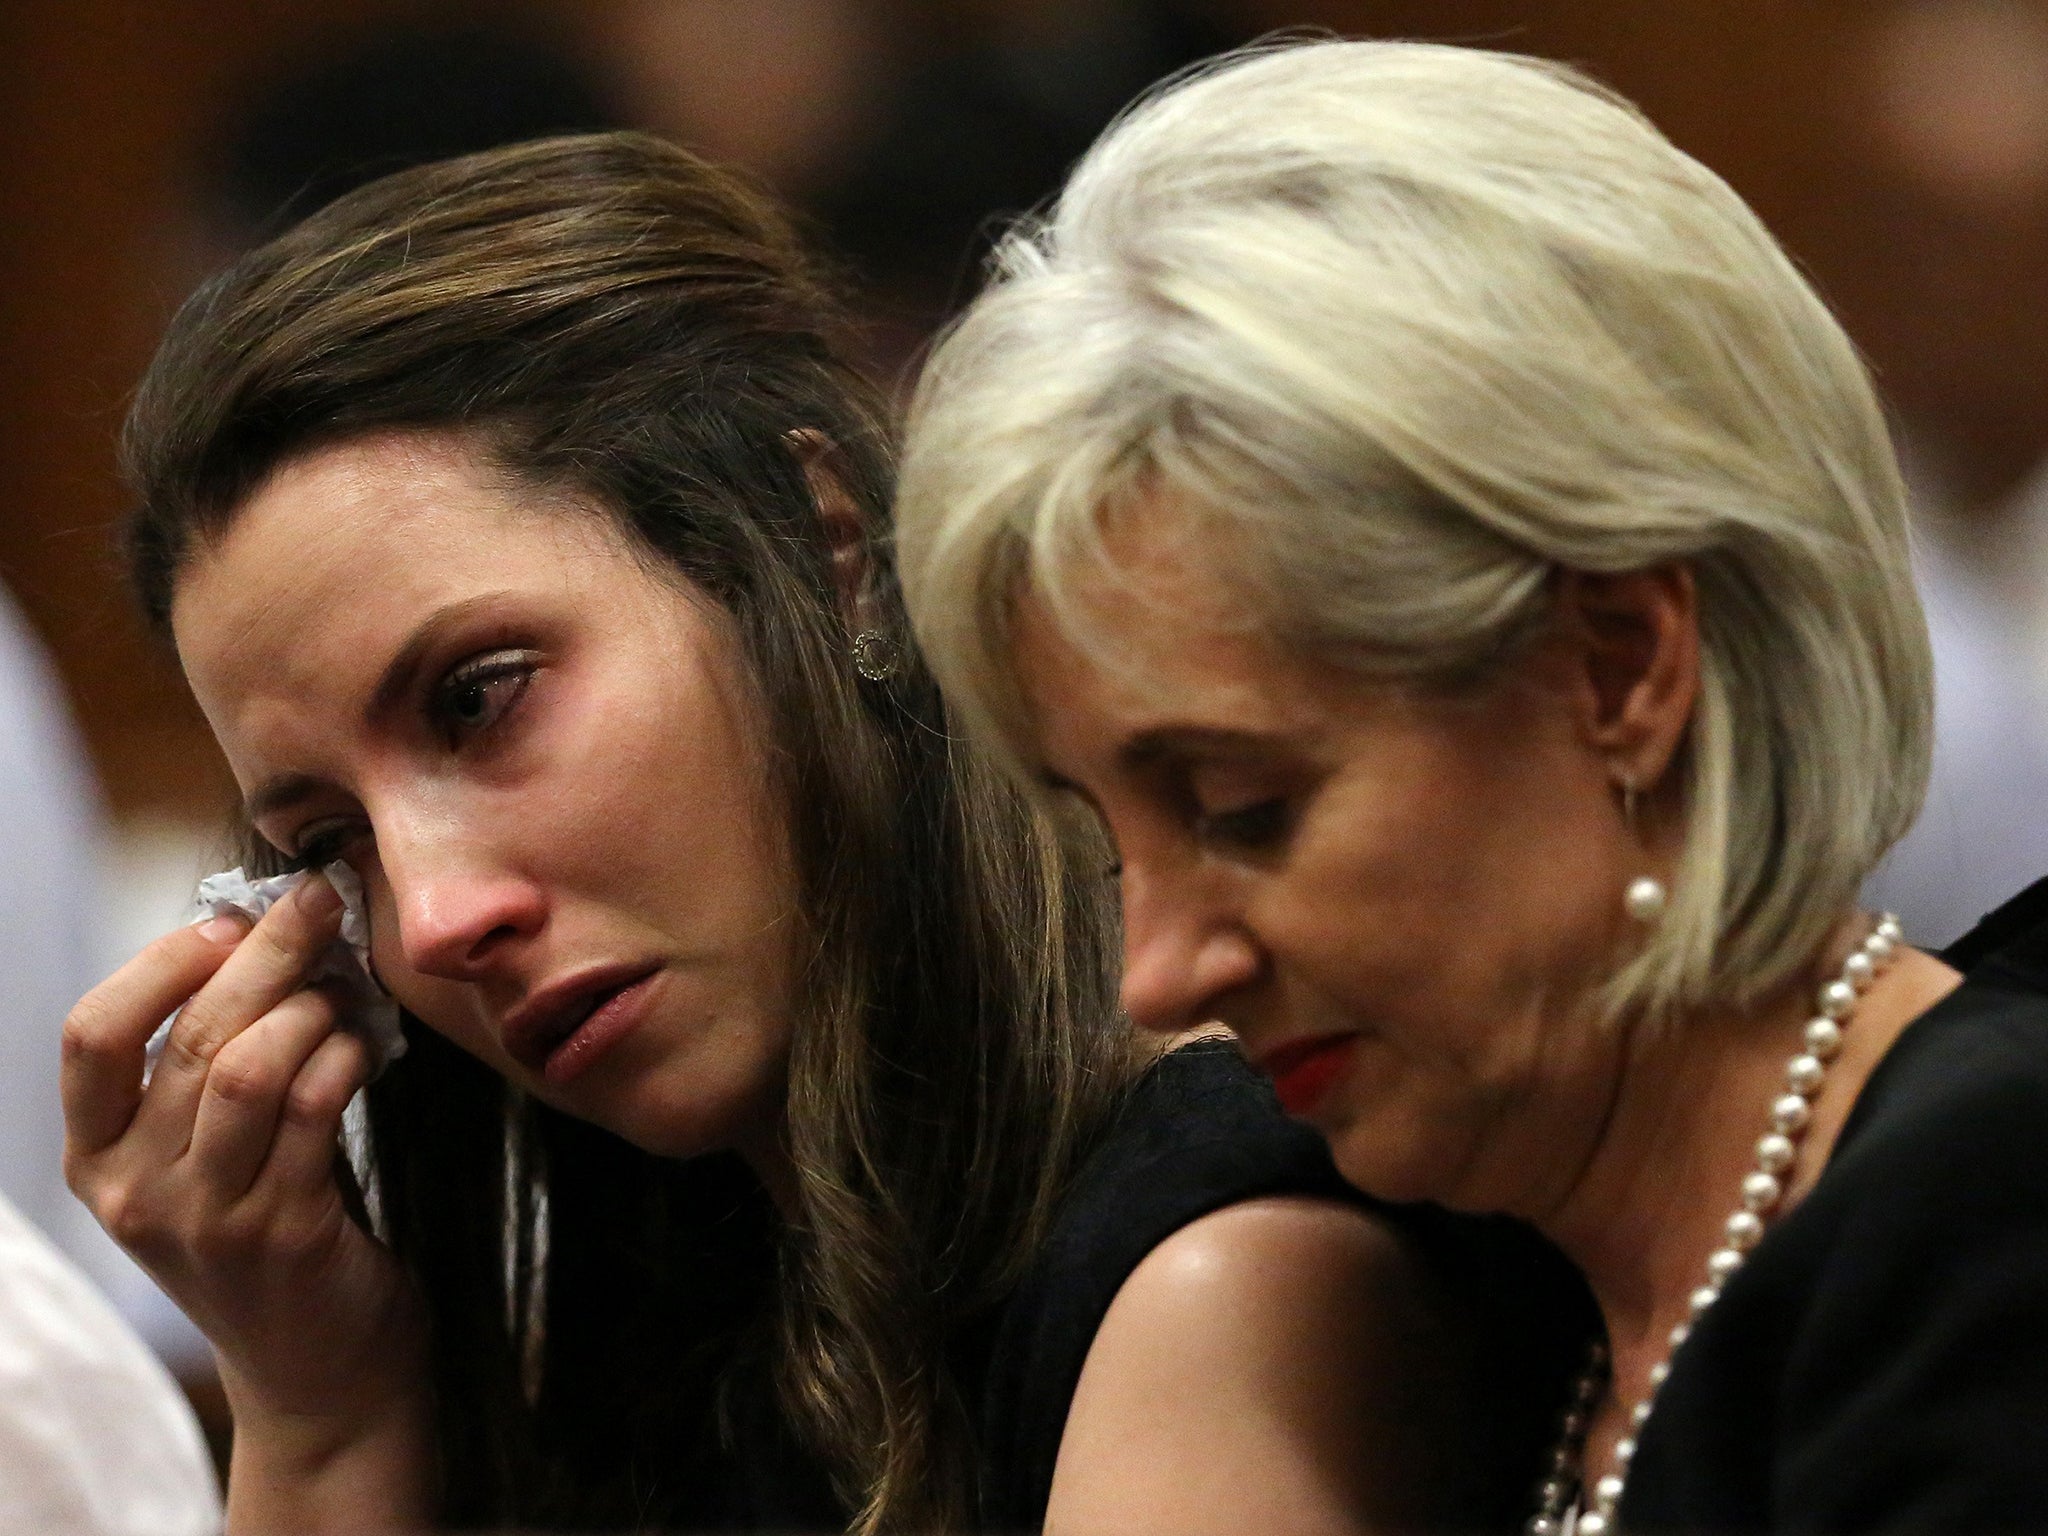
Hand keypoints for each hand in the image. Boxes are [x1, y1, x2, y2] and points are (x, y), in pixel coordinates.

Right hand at [62, 873, 432, 1517]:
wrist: (318, 1365)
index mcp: (96, 1160)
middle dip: (265, 953)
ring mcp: (207, 1220)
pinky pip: (316, 1109)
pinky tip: (367, 1045)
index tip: (225, 922)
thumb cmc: (267, 1227)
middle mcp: (134, 1193)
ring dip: (313, 1008)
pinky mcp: (284, 1235)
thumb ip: (207, 1064)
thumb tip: (261, 929)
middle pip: (190, 1036)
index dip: (158, 963)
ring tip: (347, 995)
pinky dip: (346, 1056)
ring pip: (250, 1067)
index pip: (90, 1036)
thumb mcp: (202, 1156)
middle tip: (320, 902)